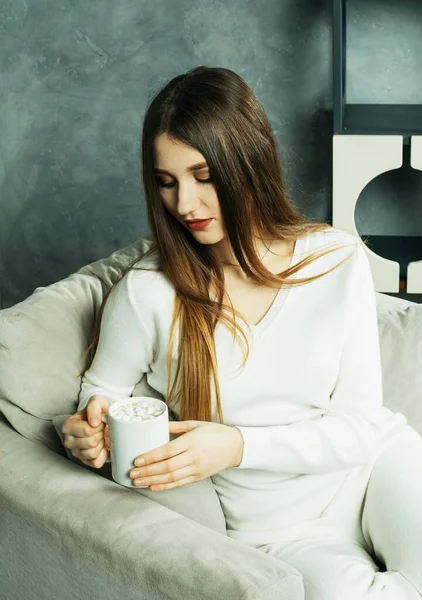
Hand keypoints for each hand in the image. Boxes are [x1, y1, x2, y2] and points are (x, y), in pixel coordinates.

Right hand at [62, 395, 110, 467]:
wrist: (105, 421)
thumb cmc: (99, 412)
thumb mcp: (98, 402)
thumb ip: (94, 406)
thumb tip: (94, 422)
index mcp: (68, 425)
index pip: (87, 431)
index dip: (99, 425)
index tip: (100, 421)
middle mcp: (68, 440)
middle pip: (91, 442)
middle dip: (101, 434)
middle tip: (101, 429)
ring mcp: (76, 453)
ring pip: (93, 453)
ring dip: (101, 444)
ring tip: (101, 436)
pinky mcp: (85, 462)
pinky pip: (96, 462)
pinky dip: (103, 454)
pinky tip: (102, 446)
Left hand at [129, 420, 243, 490]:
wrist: (235, 446)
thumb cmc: (215, 432)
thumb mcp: (196, 424)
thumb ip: (176, 426)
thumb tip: (156, 425)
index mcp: (192, 441)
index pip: (167, 451)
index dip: (150, 457)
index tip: (137, 459)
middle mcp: (193, 456)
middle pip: (166, 467)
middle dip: (147, 471)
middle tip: (132, 473)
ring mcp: (196, 468)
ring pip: (171, 478)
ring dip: (152, 481)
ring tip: (138, 482)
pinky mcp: (199, 477)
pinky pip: (179, 484)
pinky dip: (165, 487)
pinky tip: (153, 487)